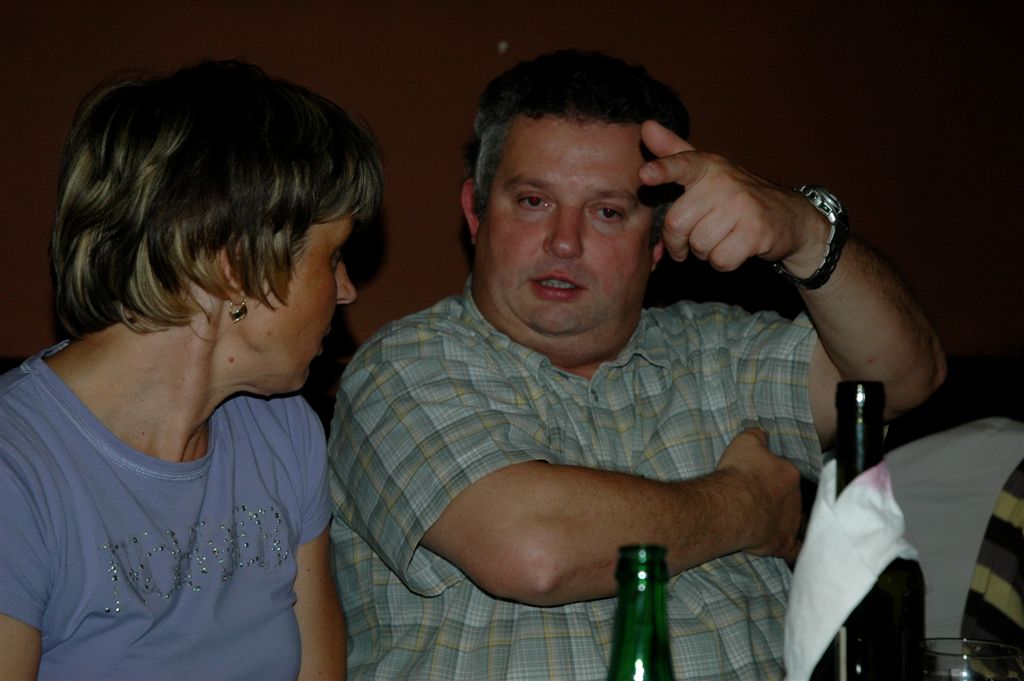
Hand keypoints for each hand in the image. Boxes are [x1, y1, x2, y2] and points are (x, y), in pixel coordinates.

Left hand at [638, 120, 828, 275]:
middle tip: (694, 237)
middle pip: (677, 224)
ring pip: (698, 245)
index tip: (646, 175)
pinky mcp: (756, 232)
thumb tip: (646, 126)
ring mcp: (743, 206)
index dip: (662, 170)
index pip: (682, 164)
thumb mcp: (707, 172)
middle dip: (680, 241)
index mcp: (709, 167)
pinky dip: (724, 262)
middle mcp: (725, 182)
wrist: (790, 217)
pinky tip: (736, 248)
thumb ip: (674, 154)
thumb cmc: (737, 197)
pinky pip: (720, 260)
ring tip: (721, 238)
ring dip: (704, 252)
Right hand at [714, 428, 803, 562]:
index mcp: (788, 473)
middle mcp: (795, 498)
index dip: (772, 477)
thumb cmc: (738, 474)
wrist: (733, 505)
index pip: (785, 473)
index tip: (760, 480)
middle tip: (759, 501)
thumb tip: (762, 433)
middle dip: (779, 499)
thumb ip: (757, 436)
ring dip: (788, 522)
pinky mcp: (783, 543)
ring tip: (772, 523)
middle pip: (791, 497)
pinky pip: (796, 549)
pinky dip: (796, 550)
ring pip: (796, 521)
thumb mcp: (744, 442)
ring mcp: (791, 522)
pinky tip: (793, 551)